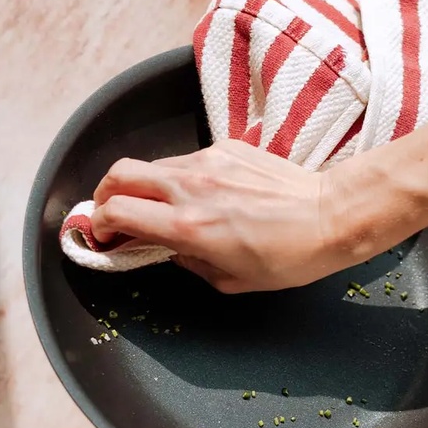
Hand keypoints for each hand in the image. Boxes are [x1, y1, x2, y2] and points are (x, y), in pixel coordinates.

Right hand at [89, 140, 353, 292]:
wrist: (329, 216)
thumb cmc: (288, 257)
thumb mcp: (231, 281)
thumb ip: (189, 263)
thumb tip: (171, 250)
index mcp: (187, 226)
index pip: (116, 211)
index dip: (98, 225)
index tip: (102, 236)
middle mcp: (189, 187)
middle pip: (119, 174)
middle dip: (104, 195)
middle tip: (112, 213)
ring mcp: (207, 161)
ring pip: (153, 166)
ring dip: (145, 186)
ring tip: (162, 207)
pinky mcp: (227, 147)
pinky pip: (188, 160)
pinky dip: (182, 177)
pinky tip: (206, 194)